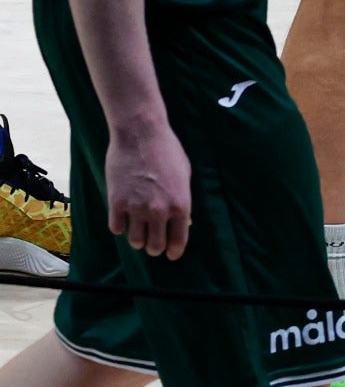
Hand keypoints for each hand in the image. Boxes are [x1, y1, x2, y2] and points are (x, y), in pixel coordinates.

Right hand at [106, 121, 191, 259]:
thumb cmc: (166, 149)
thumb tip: (185, 222)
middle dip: (154, 245)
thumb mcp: (184, 173)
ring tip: (138, 225)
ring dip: (137, 236)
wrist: (140, 133)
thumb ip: (183, 200)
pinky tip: (123, 214)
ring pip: (135, 241)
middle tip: (152, 238)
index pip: (178, 242)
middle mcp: (159, 211)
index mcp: (180, 204)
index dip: (174, 251)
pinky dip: (120, 224)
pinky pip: (117, 229)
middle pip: (154, 247)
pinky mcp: (117, 204)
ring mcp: (137, 209)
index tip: (170, 253)